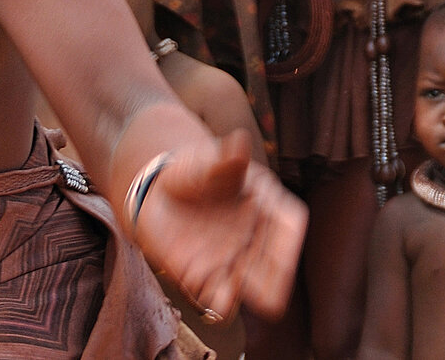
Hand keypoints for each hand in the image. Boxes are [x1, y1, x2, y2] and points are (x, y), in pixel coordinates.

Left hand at [134, 130, 305, 322]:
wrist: (155, 192)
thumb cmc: (190, 172)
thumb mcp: (206, 163)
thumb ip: (225, 160)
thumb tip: (240, 140)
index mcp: (266, 207)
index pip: (290, 225)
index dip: (290, 238)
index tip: (285, 245)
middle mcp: (257, 240)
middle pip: (277, 266)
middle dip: (276, 279)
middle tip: (271, 290)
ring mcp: (236, 262)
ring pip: (254, 289)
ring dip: (251, 295)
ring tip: (239, 292)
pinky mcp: (208, 279)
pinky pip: (221, 300)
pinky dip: (221, 303)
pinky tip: (217, 300)